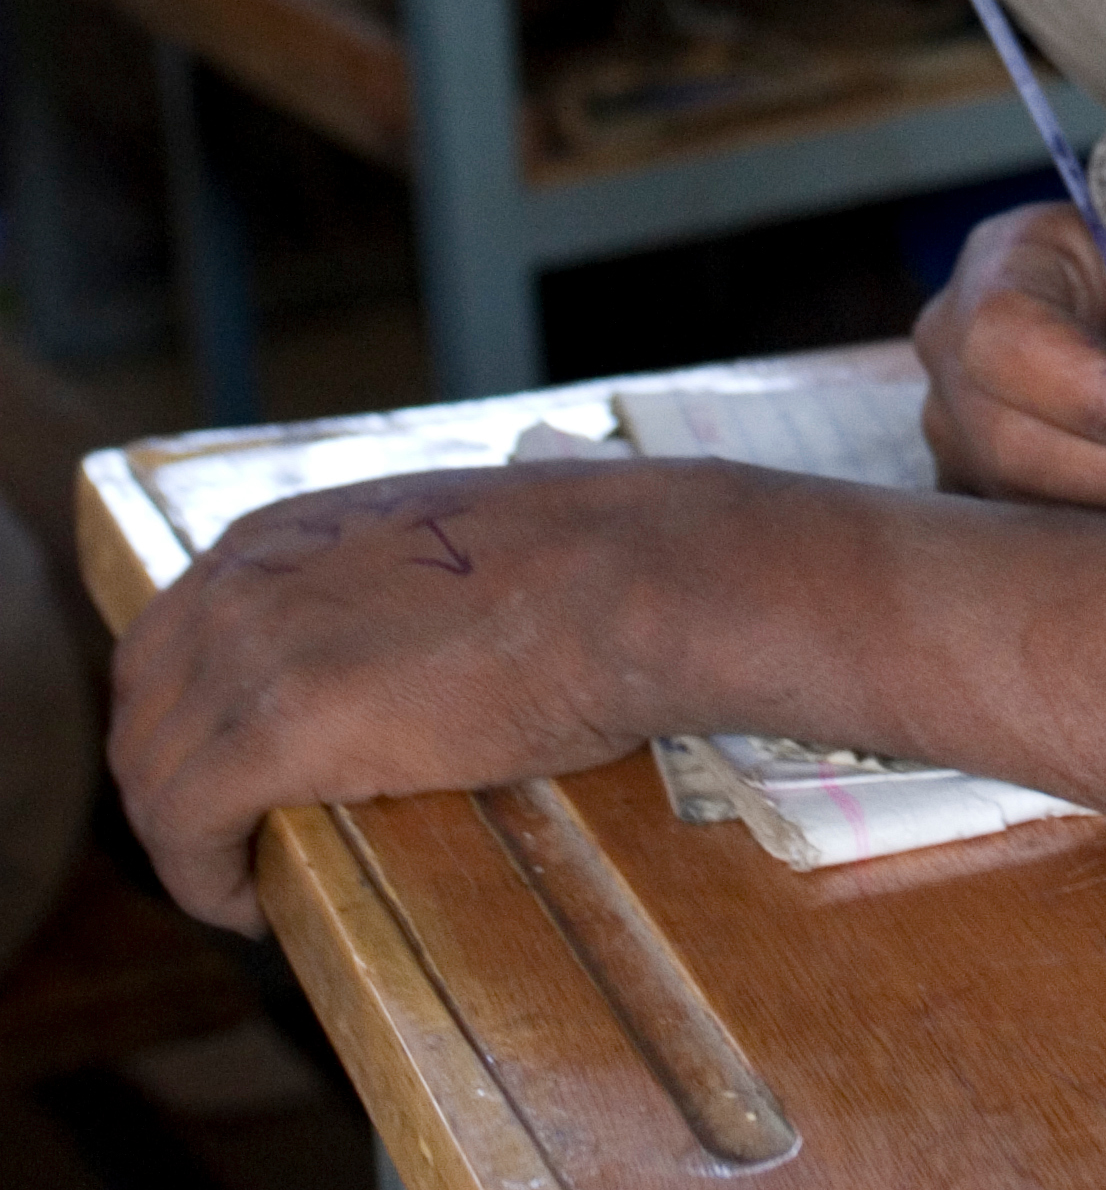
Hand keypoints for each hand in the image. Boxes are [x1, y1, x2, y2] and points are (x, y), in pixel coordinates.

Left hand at [110, 460, 709, 933]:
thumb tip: (385, 658)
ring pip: (150, 776)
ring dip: (185, 846)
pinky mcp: (277, 726)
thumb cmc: (578, 567)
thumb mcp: (436, 548)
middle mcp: (241, 577)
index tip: (235, 784)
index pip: (169, 641)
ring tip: (247, 884)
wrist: (629, 578)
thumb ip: (374, 591)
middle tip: (238, 847)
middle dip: (172, 789)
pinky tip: (253, 906)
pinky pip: (184, 828)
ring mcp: (252, 646)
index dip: (189, 725)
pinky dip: (203, 881)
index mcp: (277, 532)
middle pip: (142, 710)